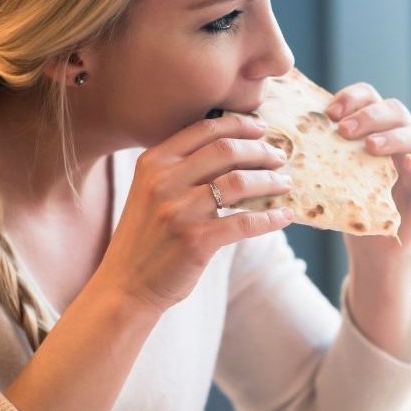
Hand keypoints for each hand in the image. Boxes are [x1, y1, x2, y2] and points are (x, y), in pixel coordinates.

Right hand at [95, 114, 293, 311]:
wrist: (126, 285)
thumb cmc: (145, 238)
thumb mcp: (150, 192)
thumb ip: (179, 169)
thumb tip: (232, 149)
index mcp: (153, 163)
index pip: (204, 129)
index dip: (239, 125)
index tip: (261, 128)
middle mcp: (164, 182)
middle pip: (226, 150)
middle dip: (260, 151)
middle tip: (279, 157)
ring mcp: (180, 211)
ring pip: (240, 182)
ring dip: (270, 181)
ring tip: (285, 183)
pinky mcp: (197, 241)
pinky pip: (245, 222)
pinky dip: (270, 218)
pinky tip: (284, 216)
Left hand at [324, 82, 410, 257]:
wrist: (372, 242)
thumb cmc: (351, 203)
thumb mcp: (332, 176)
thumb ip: (319, 157)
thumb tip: (286, 144)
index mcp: (378, 125)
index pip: (368, 97)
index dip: (351, 98)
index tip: (329, 113)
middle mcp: (404, 134)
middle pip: (393, 109)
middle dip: (368, 116)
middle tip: (344, 130)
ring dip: (392, 137)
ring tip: (371, 146)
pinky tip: (408, 164)